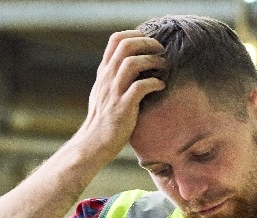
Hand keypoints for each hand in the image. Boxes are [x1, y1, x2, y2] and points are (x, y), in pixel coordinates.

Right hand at [76, 30, 166, 163]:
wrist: (93, 144)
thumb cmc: (103, 120)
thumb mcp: (103, 93)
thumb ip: (114, 77)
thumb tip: (133, 64)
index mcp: (104, 73)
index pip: (116, 39)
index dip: (136, 34)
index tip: (149, 42)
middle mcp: (107, 79)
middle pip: (126, 46)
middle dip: (148, 43)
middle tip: (161, 51)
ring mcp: (113, 93)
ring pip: (132, 63)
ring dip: (152, 61)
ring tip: (163, 67)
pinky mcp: (122, 108)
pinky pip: (141, 87)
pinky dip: (155, 83)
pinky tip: (161, 87)